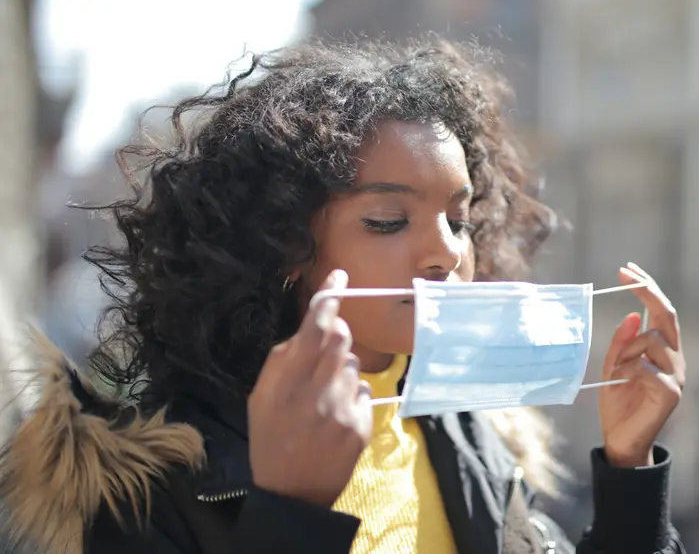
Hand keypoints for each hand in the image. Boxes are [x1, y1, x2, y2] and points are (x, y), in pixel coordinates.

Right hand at [248, 269, 371, 505]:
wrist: (292, 493)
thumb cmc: (271, 439)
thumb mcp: (260, 399)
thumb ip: (281, 362)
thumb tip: (307, 332)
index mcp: (286, 384)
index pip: (314, 330)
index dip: (329, 300)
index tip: (340, 278)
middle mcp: (316, 392)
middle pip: (340, 340)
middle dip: (336, 336)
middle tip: (324, 354)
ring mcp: (342, 410)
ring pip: (353, 366)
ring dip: (342, 372)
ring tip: (324, 399)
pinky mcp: (361, 426)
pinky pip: (364, 392)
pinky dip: (353, 397)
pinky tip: (336, 417)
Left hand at [599, 262, 686, 467]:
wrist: (620, 439)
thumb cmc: (617, 402)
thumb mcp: (612, 366)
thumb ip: (621, 343)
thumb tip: (634, 315)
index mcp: (662, 349)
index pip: (660, 311)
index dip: (646, 288)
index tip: (626, 270)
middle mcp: (675, 358)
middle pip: (667, 314)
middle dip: (647, 291)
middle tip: (625, 274)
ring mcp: (677, 374)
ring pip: (651, 339)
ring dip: (626, 349)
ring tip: (616, 372)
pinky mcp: (671, 393)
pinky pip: (647, 367)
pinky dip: (629, 370)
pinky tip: (623, 384)